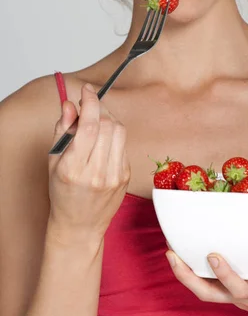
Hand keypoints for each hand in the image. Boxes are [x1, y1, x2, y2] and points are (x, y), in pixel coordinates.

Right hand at [47, 83, 130, 244]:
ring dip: (109, 119)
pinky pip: (123, 144)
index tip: (87, 90)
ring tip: (97, 121)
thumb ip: (63, 130)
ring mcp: (114, 175)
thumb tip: (71, 104)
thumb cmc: (63, 193)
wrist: (80, 225)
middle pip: (107, 125)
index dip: (90, 102)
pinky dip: (114, 135)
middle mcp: (96, 173)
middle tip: (90, 105)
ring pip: (120, 131)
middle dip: (99, 108)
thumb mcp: (54, 161)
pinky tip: (103, 141)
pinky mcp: (126, 176)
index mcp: (73, 169)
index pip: (88, 126)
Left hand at [166, 211, 247, 315]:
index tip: (213, 254)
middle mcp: (243, 297)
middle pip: (207, 294)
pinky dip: (195, 275)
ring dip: (184, 275)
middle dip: (186, 276)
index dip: (224, 274)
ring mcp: (236, 298)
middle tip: (171, 253)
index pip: (238, 288)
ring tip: (170, 252)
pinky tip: (187, 257)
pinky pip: (209, 288)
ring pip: (204, 292)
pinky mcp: (233, 296)